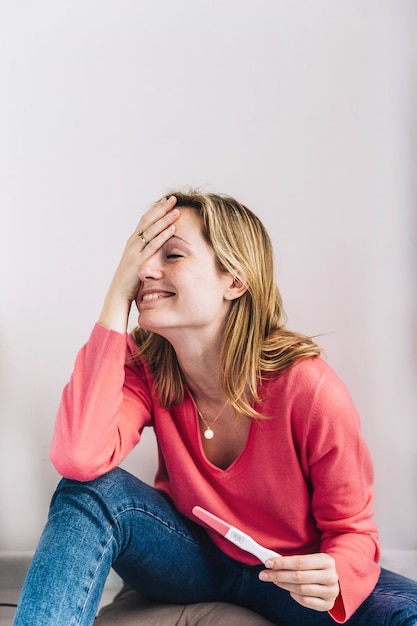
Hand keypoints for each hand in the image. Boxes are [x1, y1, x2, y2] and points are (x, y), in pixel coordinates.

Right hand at [99, 195, 178, 331]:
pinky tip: (173, 229)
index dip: (156, 210)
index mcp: (132, 242)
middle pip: (148, 220)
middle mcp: (132, 243)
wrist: (118, 294)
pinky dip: (163, 236)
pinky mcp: (139, 261)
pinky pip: (153, 246)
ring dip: (165, 219)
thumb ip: (146, 252)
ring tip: (176, 210)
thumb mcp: (138, 262)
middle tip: (173, 198)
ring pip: (151, 231)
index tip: (167, 201)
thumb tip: (157, 247)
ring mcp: (134, 251)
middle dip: (161, 208)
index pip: (145, 220)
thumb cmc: (130, 280)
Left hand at [259, 553, 338, 611]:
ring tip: (275, 580)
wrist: (335, 580)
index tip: (267, 563)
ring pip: (301, 589)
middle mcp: (331, 576)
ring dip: (284, 585)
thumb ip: (293, 560)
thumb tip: (271, 562)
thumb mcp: (310, 559)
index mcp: (326, 561)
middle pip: (298, 577)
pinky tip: (290, 590)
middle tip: (264, 574)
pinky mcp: (328, 604)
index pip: (299, 562)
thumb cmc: (316, 567)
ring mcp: (331, 592)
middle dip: (278, 575)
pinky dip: (295, 595)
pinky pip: (306, 601)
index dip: (282, 563)